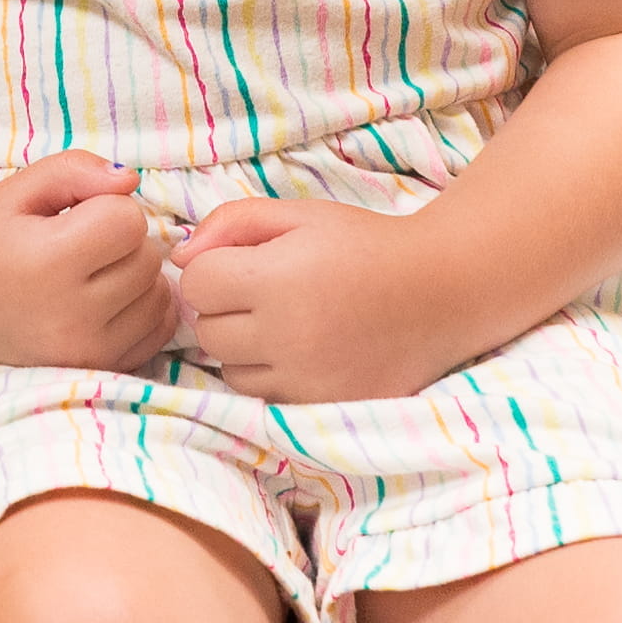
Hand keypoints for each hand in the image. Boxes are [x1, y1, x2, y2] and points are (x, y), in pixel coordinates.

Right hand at [0, 152, 177, 371]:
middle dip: (123, 241)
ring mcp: (88, 349)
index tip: (74, 216)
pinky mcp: (99, 368)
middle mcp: (72, 313)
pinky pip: (158, 331)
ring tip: (92, 273)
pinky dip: (144, 308)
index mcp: (49, 261)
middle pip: (147, 258)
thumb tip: (130, 180)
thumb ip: (74, 170)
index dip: (107, 207)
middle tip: (81, 244)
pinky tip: (108, 299)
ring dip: (136, 275)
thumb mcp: (18, 189)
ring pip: (159, 295)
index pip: (128, 220)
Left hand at [172, 199, 475, 402]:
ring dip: (244, 349)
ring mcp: (305, 381)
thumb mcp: (297, 214)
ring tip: (285, 323)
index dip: (213, 269)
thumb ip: (230, 223)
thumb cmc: (363, 244)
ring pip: (231, 371)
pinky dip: (272, 376)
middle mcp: (285, 338)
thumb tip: (181, 256)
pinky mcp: (323, 407)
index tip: (243, 263)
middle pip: (208, 332)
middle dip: (224, 309)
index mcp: (275, 281)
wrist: (440, 291)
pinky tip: (301, 351)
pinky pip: (265, 398)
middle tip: (264, 292)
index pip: (196, 286)